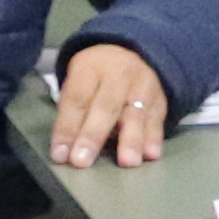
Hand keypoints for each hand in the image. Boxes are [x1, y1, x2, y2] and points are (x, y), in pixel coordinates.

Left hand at [47, 43, 171, 169]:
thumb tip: (65, 150)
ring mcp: (142, 87)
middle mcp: (118, 75)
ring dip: (131, 141)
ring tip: (127, 162)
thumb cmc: (96, 78)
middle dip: (93, 136)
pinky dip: (154, 138)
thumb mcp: (78, 83)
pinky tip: (151, 155)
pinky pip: (156, 120)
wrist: (132, 56)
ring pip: (135, 115)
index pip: (77, 99)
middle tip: (82, 161)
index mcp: (90, 68)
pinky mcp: (160, 101)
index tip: (59, 155)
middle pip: (105, 107)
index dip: (67, 128)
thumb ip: (72, 113)